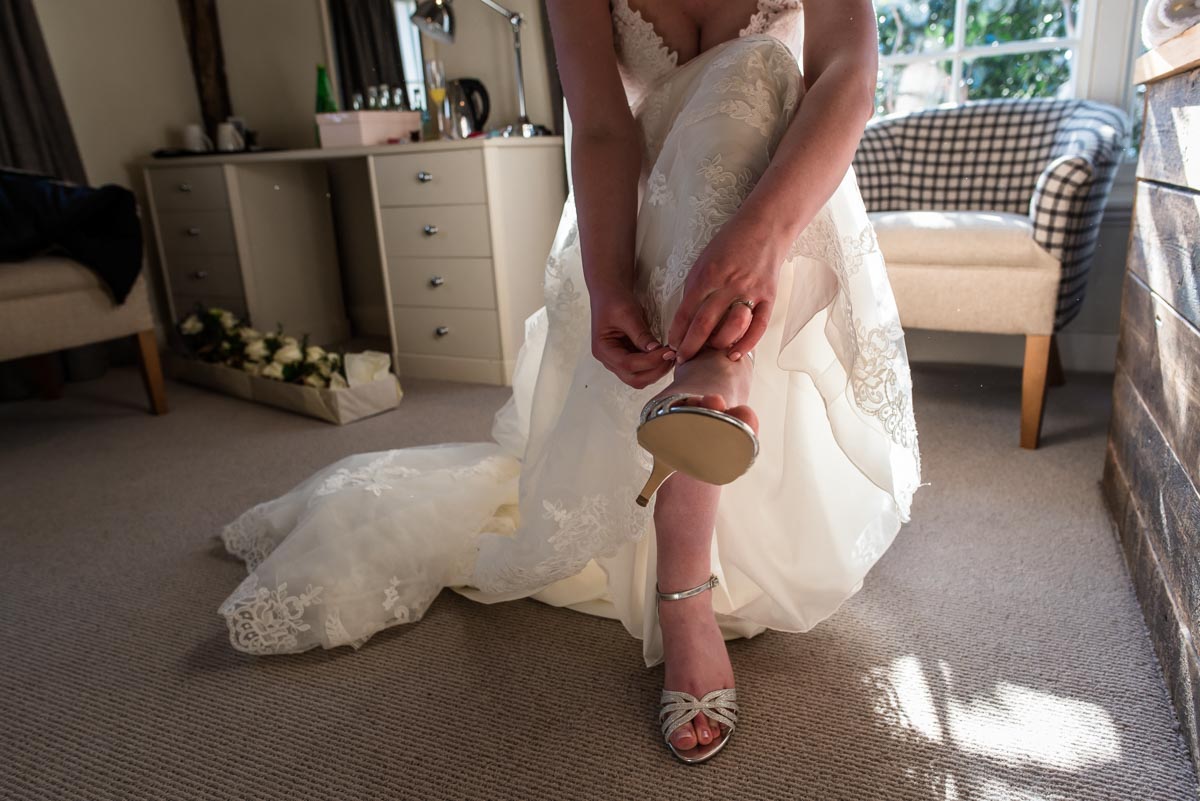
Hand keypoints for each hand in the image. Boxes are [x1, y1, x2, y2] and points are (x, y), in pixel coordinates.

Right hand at [590, 287, 674, 388]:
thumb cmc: (615, 300)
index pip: (628, 364)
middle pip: (634, 379)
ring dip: (657, 370)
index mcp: (603, 349)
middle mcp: (609, 360)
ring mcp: (618, 361)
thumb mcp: (628, 313)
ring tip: (670, 355)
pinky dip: (655, 366)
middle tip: (672, 355)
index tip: (668, 351)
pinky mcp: (629, 358)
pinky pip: (643, 370)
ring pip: (640, 378)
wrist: (610, 293)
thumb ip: (641, 334)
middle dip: (655, 370)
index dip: (650, 361)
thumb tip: (656, 350)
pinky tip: (665, 355)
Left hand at [667, 216, 781, 362]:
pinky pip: (757, 327)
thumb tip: (685, 318)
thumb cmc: (731, 243)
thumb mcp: (704, 260)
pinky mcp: (769, 296)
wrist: (766, 226)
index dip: (676, 334)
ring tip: (706, 356)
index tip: (671, 348)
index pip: (685, 313)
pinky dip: (746, 344)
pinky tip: (734, 354)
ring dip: (715, 347)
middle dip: (690, 347)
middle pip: (703, 325)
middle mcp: (727, 285)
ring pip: (729, 329)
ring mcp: (750, 291)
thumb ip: (695, 288)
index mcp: (707, 275)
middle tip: (683, 361)